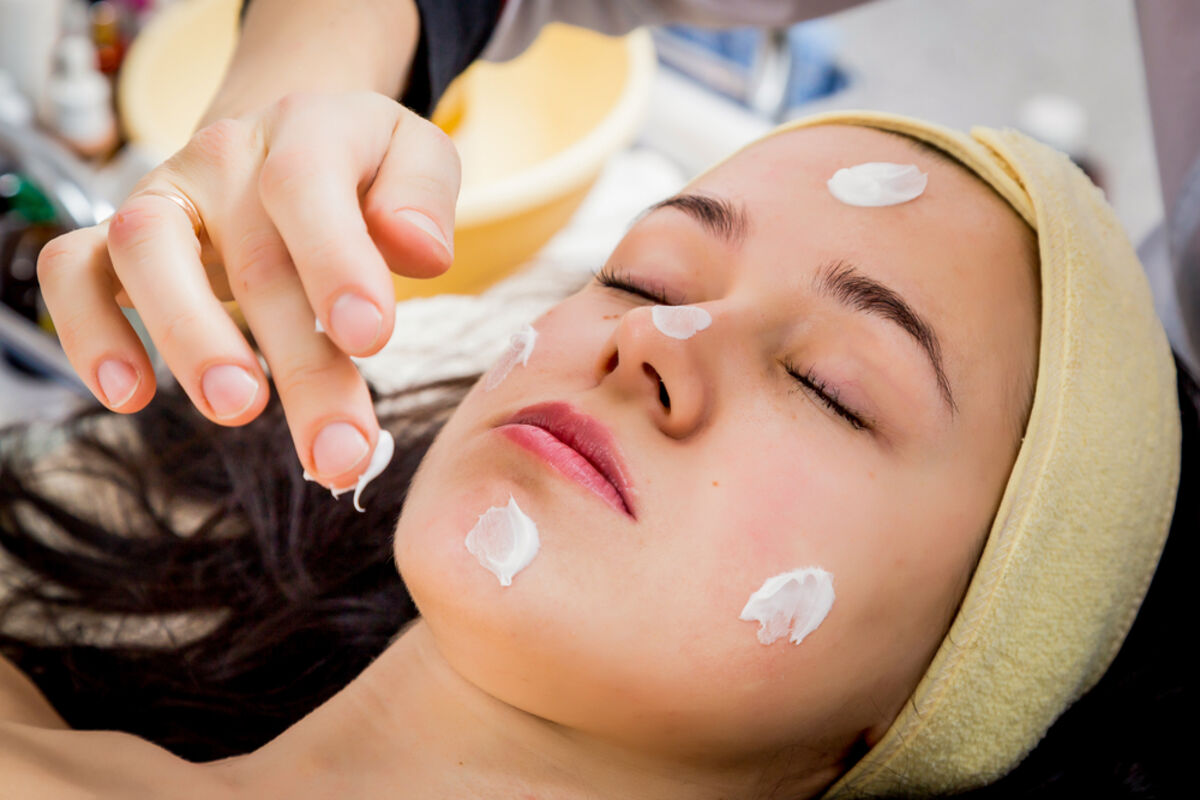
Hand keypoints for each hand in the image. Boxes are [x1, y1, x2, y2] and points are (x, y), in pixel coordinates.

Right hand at [37, 91, 460, 489]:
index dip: (336, 260)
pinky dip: (89, 333)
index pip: (309, 183)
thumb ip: (425, 196)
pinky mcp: (117, 239)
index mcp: (310, 130)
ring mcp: (165, 195)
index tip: (370, 338)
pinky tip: (128, 396)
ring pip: (147, 252)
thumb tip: (419, 251)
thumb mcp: (416, 158)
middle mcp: (228, 157)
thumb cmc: (362, 170)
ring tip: (239, 409)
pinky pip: (73, 272)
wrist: (290, 140)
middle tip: (338, 450)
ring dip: (190, 340)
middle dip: (303, 367)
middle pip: (257, 259)